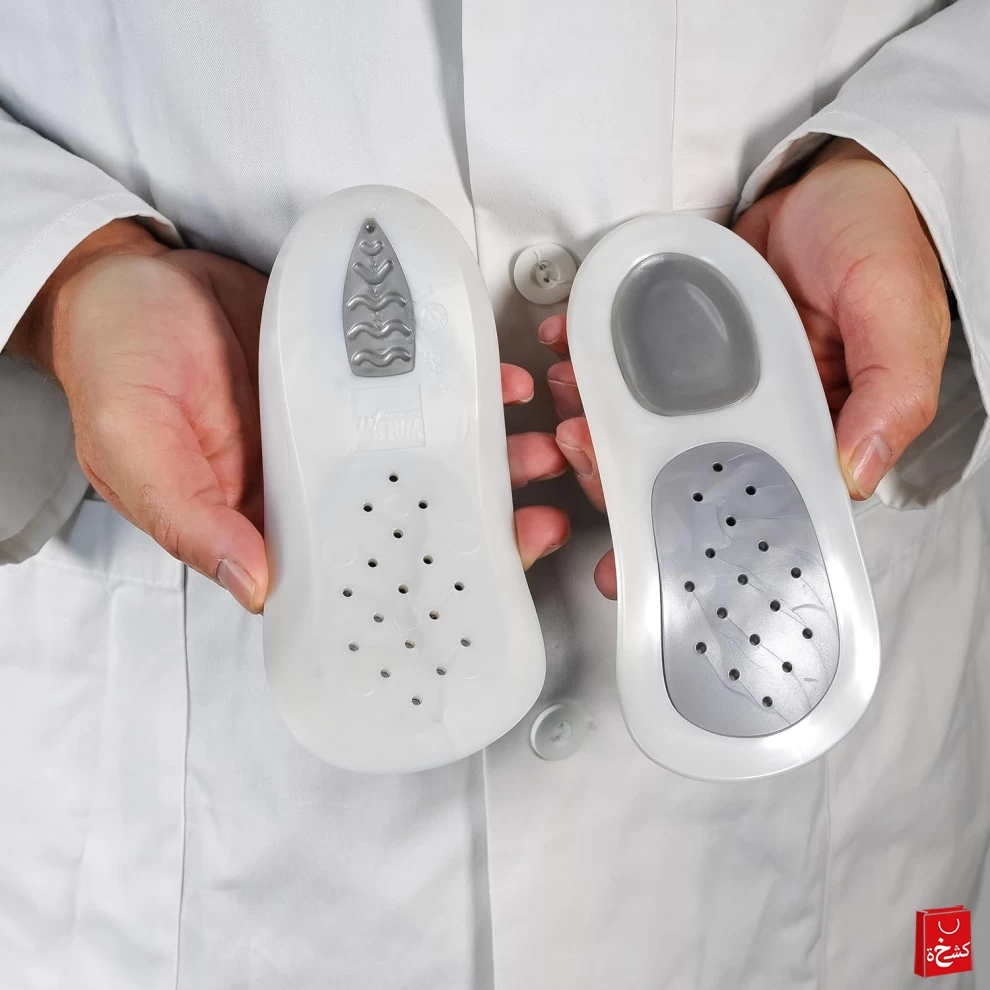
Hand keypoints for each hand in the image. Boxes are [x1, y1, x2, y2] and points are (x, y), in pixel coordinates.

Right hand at [11, 220, 568, 611]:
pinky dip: (463, 393)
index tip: (486, 581)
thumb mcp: (135, 447)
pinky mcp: (351, 379)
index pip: (353, 570)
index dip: (422, 582)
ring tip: (540, 450)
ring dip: (488, 459)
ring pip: (426, 457)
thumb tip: (255, 584)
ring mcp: (338, 429)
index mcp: (263, 518)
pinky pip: (417, 392)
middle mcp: (313, 481)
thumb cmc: (116, 363)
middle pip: (409, 518)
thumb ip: (190, 517)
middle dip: (482, 523)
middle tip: (541, 517)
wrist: (130, 281)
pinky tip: (500, 389)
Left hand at [540, 139, 949, 598]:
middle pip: (676, 468)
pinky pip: (629, 362)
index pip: (745, 501)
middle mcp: (753, 415)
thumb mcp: (898, 318)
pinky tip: (567, 357)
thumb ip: (891, 395)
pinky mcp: (682, 341)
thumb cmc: (882, 243)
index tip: (638, 556)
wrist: (840, 181)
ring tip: (568, 407)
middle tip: (581, 452)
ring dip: (595, 423)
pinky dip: (591, 363)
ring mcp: (711, 380)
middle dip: (618, 474)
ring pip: (643, 423)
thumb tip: (857, 473)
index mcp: (809, 431)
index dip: (690, 532)